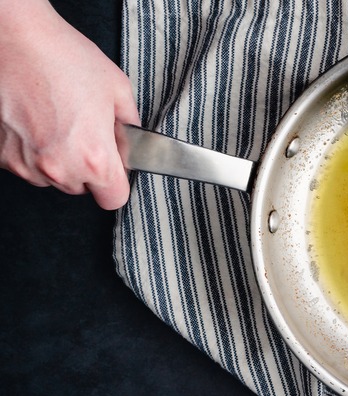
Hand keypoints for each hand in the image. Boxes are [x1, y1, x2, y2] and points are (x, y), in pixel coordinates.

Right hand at [0, 0, 139, 209]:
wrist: (14, 40)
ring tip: (58, 121)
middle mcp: (58, 168)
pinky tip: (36, 121)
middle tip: (85, 131)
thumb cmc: (63, 58)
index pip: (114, 199)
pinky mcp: (2, 156)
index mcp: (94, 157)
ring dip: (59, 160)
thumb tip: (130, 142)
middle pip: (82, 188)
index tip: (115, 167)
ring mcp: (26, 164)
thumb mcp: (117, 90)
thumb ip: (129, 127)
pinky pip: (27, 165)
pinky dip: (33, 151)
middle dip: (88, 167)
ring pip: (53, 178)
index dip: (118, 183)